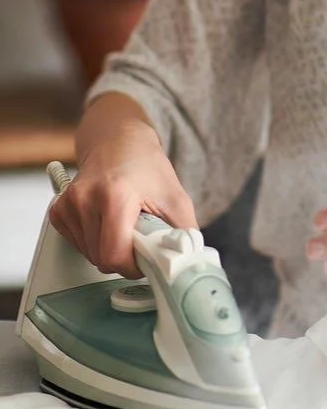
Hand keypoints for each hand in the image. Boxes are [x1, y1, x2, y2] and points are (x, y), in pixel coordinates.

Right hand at [49, 116, 196, 278]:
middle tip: (137, 236)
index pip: (114, 256)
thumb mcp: (176, 198)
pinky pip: (77, 244)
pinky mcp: (59, 209)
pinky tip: (104, 221)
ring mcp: (69, 203)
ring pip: (89, 254)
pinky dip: (93, 241)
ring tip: (122, 224)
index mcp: (116, 194)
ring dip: (108, 249)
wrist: (118, 141)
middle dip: (123, 256)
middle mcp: (87, 198)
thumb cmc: (146, 167)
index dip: (132, 267)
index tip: (144, 259)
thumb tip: (185, 263)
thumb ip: (184, 234)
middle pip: (101, 258)